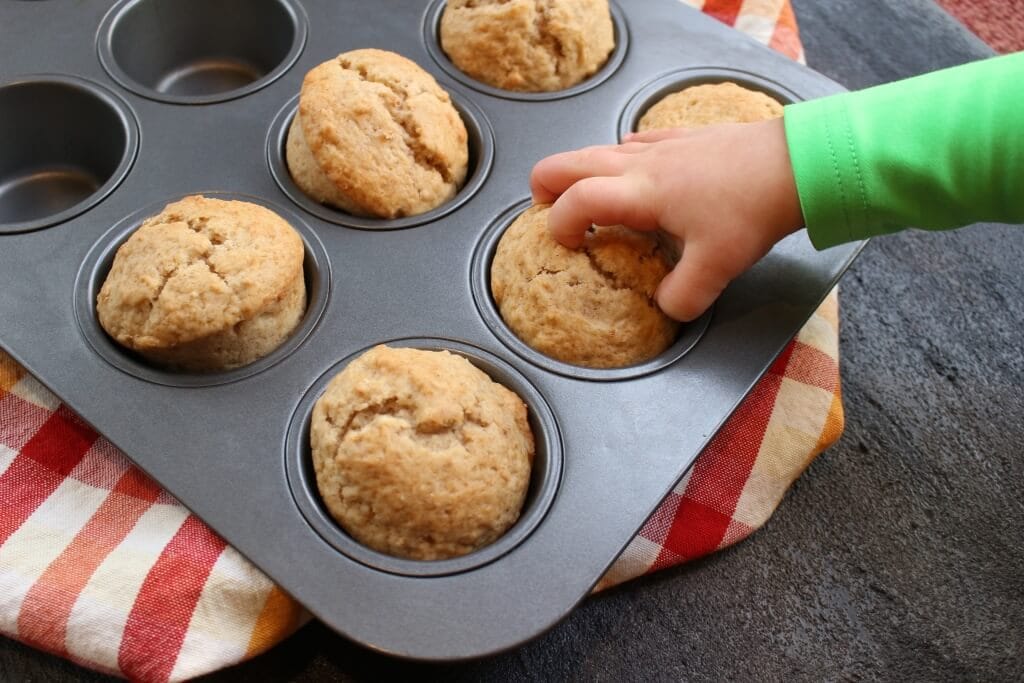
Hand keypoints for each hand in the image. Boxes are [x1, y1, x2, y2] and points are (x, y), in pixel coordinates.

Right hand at [530, 117, 803, 320]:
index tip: (565, 245)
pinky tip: (632, 169)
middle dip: (547, 184)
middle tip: (545, 209)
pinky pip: (634, 142)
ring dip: (580, 172)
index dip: (557, 222)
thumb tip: (666, 308)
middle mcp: (641, 165)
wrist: (794, 164)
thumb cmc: (752, 210)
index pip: (576, 200)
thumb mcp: (717, 267)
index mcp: (642, 194)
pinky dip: (618, 158)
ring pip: (599, 149)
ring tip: (584, 198)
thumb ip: (683, 297)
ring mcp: (660, 147)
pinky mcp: (681, 138)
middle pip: (571, 161)